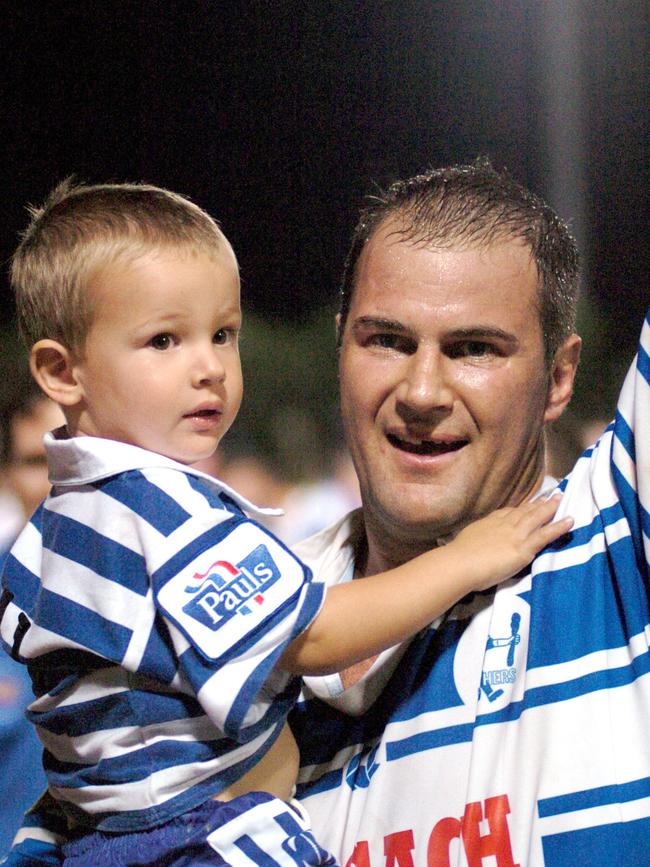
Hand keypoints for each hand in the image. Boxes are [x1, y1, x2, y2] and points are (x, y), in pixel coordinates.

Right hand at [453, 495, 572, 591]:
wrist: (461, 563)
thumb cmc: (459, 556)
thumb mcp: (468, 539)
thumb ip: (477, 538)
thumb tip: (475, 541)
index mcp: (490, 523)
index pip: (509, 512)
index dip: (521, 507)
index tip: (530, 503)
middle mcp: (504, 524)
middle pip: (525, 511)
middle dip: (539, 503)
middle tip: (552, 495)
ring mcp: (515, 534)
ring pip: (537, 517)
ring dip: (551, 508)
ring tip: (562, 500)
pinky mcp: (524, 547)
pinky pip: (545, 534)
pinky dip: (558, 526)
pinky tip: (570, 521)